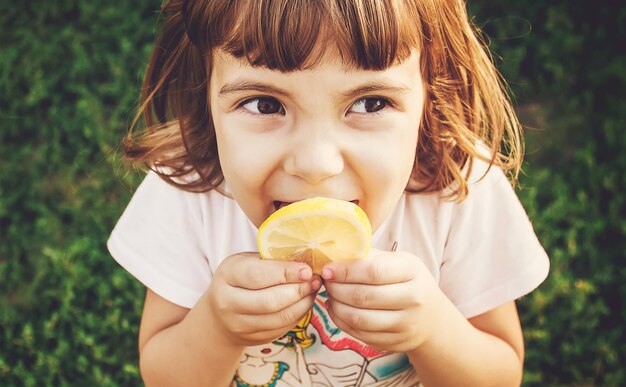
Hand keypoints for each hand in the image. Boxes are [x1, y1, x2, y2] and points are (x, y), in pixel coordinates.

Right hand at [207, 252, 321, 346]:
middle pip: (270, 301)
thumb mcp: (248, 261)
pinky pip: (283, 327)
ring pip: (279, 318)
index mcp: (228, 275)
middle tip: (315, 280)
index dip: (286, 273)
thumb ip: (272, 260)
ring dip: (303, 304)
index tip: (307, 270)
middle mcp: (228, 303)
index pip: (258, 275)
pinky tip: (305, 302)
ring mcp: (240, 325)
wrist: (220, 313)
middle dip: (298, 291)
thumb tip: (306, 262)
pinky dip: (299, 314)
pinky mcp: (254, 339)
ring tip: (313, 290)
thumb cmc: (240, 278)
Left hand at [321, 249, 443, 352]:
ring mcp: (405, 324)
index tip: (328, 269)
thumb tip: (335, 255)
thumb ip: (370, 257)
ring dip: (336, 306)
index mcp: (412, 271)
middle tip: (326, 282)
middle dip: (337, 289)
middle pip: (363, 296)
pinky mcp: (395, 342)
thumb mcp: (398, 262)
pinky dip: (341, 322)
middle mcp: (413, 298)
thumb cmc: (408, 282)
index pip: (373, 271)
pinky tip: (336, 310)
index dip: (345, 271)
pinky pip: (360, 334)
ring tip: (330, 295)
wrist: (432, 317)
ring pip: (359, 318)